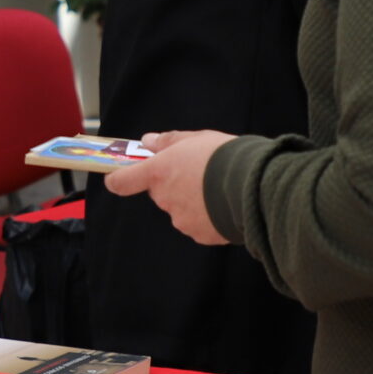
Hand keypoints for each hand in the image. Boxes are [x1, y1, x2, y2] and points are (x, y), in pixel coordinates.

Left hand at [102, 129, 235, 245]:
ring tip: (217, 189)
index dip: (118, 179)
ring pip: (180, 209)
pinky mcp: (200, 235)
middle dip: (173, 185)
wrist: (254, 186)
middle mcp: (165, 199)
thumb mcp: (195, 138)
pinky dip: (208, 216)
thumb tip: (147, 141)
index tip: (119, 176)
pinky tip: (224, 204)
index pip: (122, 181)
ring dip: (193, 201)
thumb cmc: (224, 157)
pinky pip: (199, 224)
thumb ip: (167, 141)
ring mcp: (181, 219)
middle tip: (198, 173)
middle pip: (160, 193)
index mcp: (158, 173)